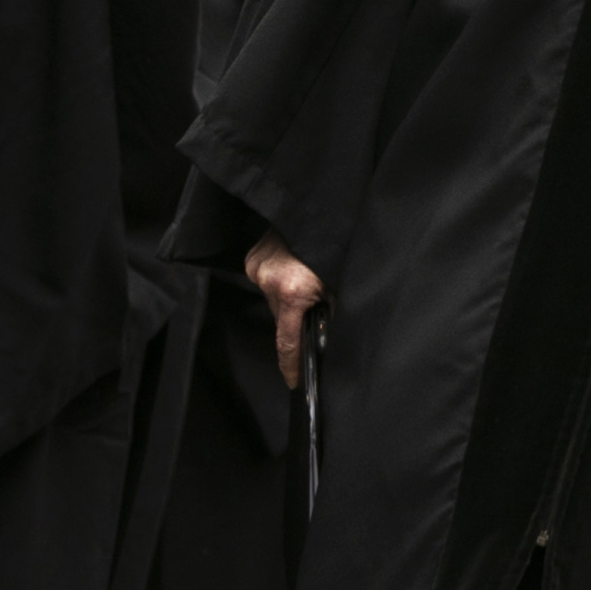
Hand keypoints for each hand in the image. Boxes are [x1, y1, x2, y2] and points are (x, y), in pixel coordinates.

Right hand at [247, 230, 325, 388]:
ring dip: (287, 298)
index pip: (287, 343)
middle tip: (313, 310)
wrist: (314, 207)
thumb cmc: (332, 244)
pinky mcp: (252, 257)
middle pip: (280, 318)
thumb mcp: (337, 281)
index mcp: (294, 291)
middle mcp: (270, 281)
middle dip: (295, 320)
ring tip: (305, 283)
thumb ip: (331, 308)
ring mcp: (257, 268)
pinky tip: (293, 269)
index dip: (291, 366)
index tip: (293, 382)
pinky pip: (266, 278)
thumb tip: (327, 330)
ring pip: (273, 298)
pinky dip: (279, 280)